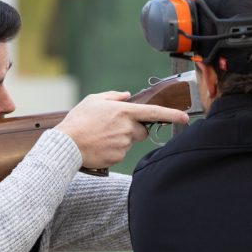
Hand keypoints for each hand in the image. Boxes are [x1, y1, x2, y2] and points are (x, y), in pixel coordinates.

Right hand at [56, 91, 188, 167]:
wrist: (67, 144)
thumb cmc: (78, 120)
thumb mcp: (93, 100)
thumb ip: (113, 96)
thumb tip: (127, 95)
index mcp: (123, 111)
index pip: (153, 112)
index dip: (171, 114)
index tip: (185, 117)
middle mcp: (127, 128)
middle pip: (142, 131)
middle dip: (133, 130)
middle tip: (113, 128)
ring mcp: (123, 144)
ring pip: (130, 142)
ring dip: (121, 139)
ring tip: (101, 136)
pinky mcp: (118, 157)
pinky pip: (121, 153)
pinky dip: (113, 150)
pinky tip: (100, 146)